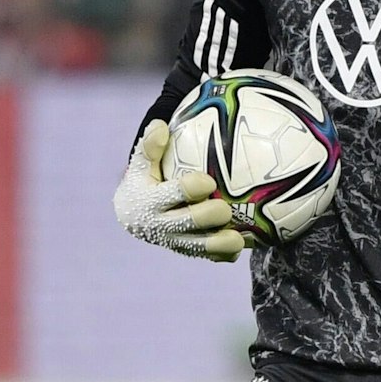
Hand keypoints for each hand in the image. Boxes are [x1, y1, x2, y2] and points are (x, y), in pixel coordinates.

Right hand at [111, 119, 247, 261]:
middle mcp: (160, 226)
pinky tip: (244, 244)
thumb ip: (150, 147)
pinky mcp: (188, 252)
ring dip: (222, 243)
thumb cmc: (146, 181)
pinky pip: (210, 257)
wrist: (136, 217)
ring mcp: (175, 242)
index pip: (173, 194)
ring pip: (201, 246)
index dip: (191, 189)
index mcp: (148, 201)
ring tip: (240, 238)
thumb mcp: (142, 164)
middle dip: (210, 215)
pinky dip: (226, 253)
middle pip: (190, 222)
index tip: (209, 181)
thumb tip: (159, 125)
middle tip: (225, 207)